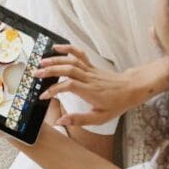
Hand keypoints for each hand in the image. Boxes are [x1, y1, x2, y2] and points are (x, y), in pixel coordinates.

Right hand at [35, 44, 168, 126]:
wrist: (132, 89)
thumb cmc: (117, 104)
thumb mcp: (100, 118)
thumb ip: (79, 119)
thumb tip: (60, 121)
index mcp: (90, 92)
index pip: (68, 86)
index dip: (54, 90)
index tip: (43, 96)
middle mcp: (89, 79)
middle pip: (67, 70)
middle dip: (50, 71)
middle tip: (35, 74)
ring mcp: (90, 70)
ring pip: (71, 61)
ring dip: (55, 60)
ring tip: (41, 62)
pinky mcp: (92, 66)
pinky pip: (79, 55)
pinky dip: (68, 49)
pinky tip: (57, 47)